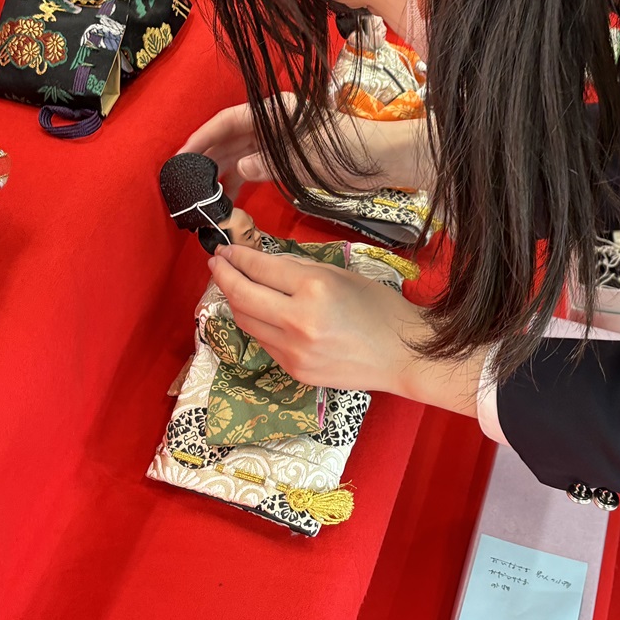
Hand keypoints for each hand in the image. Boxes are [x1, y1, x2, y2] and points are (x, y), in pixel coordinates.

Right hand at [182, 96, 431, 190]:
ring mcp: (280, 141)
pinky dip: (242, 181)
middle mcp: (272, 123)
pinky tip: (230, 198)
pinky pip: (256, 167)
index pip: (227, 121)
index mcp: (274, 112)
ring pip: (240, 154)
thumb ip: (268, 162)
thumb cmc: (346, 148)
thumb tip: (238, 169)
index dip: (202, 137)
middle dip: (207, 158)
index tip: (181, 156)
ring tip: (203, 195)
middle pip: (229, 138)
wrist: (382, 158)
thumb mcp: (305, 156)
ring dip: (222, 172)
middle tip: (185, 182)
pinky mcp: (289, 159)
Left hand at [210, 245, 415, 391]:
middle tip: (216, 263)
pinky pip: (263, 341)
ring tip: (234, 286)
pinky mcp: (293, 370)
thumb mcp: (339, 275)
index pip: (259, 268)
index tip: (225, 249)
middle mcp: (298, 320)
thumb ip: (297, 269)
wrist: (402, 354)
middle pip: (242, 296)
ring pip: (246, 321)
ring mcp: (293, 350)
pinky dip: (257, 323)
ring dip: (235, 301)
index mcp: (314, 288)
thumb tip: (262, 263)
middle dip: (223, 276)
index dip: (237, 256)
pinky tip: (261, 312)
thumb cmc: (379, 308)